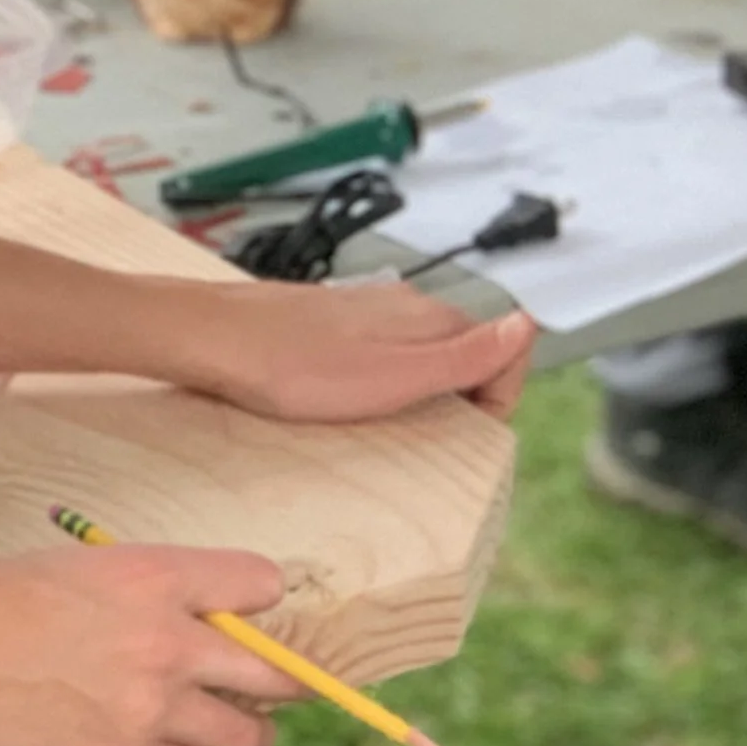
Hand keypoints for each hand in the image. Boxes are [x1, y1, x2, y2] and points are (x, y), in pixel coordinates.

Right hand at [0, 544, 298, 745]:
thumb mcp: (79, 566)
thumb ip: (147, 588)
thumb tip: (198, 615)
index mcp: (155, 576)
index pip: (261, 583)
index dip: (258, 596)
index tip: (249, 609)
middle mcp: (170, 642)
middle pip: (277, 673)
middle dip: (287, 680)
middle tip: (287, 685)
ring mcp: (153, 709)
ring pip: (247, 735)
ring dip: (243, 728)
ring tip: (228, 722)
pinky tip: (162, 742)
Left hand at [164, 277, 535, 423]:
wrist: (216, 341)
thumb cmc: (299, 368)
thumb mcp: (396, 377)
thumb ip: (466, 356)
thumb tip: (530, 325)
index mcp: (432, 319)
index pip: (505, 352)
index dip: (496, 401)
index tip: (464, 434)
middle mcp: (407, 307)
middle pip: (466, 355)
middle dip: (459, 401)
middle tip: (420, 439)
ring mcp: (369, 312)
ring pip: (423, 356)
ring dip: (420, 395)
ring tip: (383, 426)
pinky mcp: (335, 324)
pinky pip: (383, 355)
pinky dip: (382, 385)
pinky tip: (347, 404)